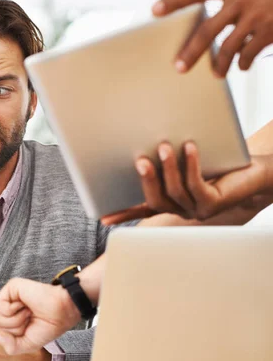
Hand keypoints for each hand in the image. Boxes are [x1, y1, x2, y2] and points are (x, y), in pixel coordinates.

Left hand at [0, 278, 79, 355]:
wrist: (60, 314)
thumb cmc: (48, 326)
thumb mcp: (27, 345)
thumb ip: (10, 346)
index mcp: (12, 319)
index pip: (0, 332)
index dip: (14, 337)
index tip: (29, 329)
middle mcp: (9, 308)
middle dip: (15, 329)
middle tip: (30, 319)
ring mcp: (9, 297)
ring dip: (16, 320)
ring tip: (28, 312)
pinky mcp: (11, 287)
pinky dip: (13, 310)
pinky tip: (24, 305)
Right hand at [101, 142, 272, 223]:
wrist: (258, 172)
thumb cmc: (220, 163)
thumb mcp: (186, 161)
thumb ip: (167, 160)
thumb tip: (146, 142)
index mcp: (171, 202)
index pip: (142, 208)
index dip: (122, 213)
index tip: (103, 218)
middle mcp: (181, 209)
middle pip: (155, 200)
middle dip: (147, 180)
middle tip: (140, 160)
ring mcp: (197, 209)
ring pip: (175, 192)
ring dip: (168, 168)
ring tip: (166, 146)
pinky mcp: (214, 202)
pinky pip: (196, 184)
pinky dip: (191, 164)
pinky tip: (190, 147)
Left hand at [153, 0, 272, 75]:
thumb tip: (204, 29)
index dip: (175, 0)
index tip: (154, 10)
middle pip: (207, 29)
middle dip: (191, 52)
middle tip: (179, 68)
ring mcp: (256, 13)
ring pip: (227, 47)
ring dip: (220, 64)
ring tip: (217, 74)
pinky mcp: (269, 29)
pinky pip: (247, 53)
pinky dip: (243, 62)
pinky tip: (242, 65)